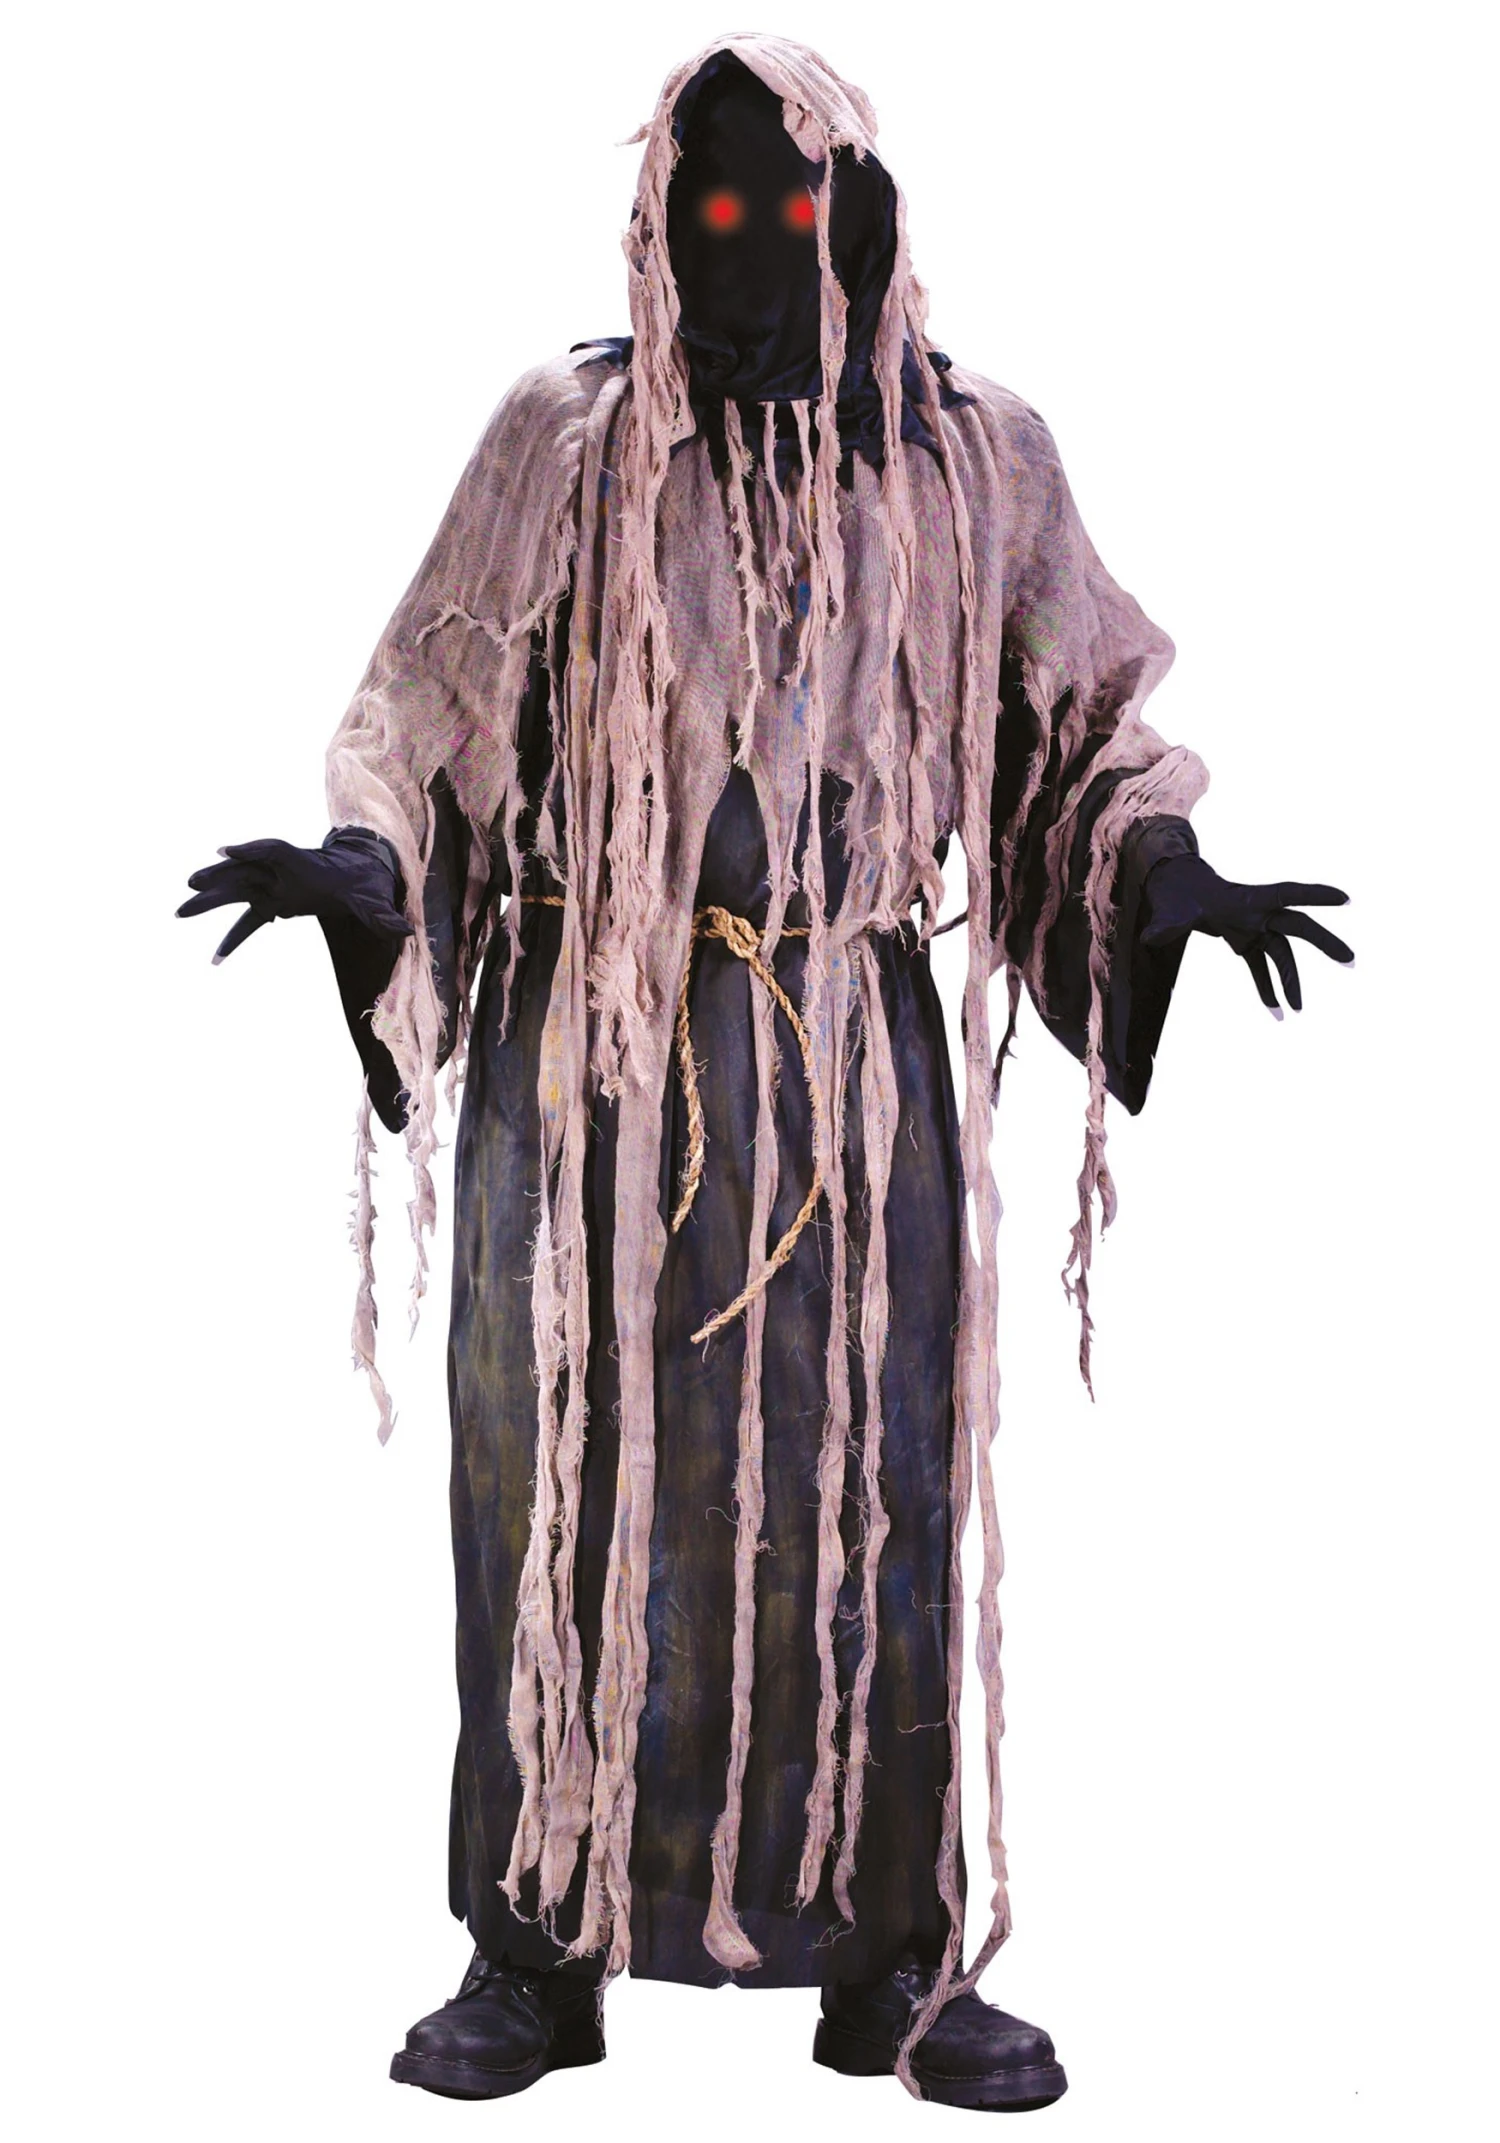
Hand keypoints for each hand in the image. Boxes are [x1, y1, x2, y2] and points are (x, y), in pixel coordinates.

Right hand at [177, 831, 411, 962]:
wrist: (353, 880)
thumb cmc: (360, 885)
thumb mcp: (372, 900)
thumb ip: (383, 916)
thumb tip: (408, 932)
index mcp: (301, 863)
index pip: (272, 850)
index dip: (249, 848)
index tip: (225, 850)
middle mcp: (279, 872)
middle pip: (242, 870)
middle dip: (216, 876)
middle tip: (189, 884)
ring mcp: (270, 886)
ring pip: (233, 891)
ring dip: (208, 900)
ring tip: (179, 912)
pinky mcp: (269, 903)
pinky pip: (246, 921)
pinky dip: (232, 939)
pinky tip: (216, 960)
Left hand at [1140, 852, 1352, 1015]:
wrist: (1175, 892)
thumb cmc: (1176, 895)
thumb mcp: (1171, 910)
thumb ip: (1166, 924)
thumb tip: (1152, 937)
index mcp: (1247, 900)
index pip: (1286, 894)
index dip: (1314, 895)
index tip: (1344, 898)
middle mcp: (1257, 913)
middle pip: (1297, 927)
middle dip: (1324, 943)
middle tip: (1350, 959)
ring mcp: (1254, 928)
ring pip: (1281, 954)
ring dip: (1291, 980)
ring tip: (1298, 1009)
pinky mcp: (1245, 941)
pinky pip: (1261, 967)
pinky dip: (1267, 987)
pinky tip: (1276, 1010)